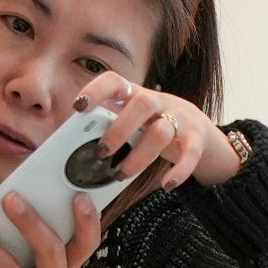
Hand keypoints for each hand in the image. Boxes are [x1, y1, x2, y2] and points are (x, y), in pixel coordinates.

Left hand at [73, 76, 244, 187]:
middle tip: (100, 153)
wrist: (199, 129)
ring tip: (121, 175)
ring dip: (139, 156)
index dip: (96, 91)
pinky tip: (166, 185)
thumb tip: (69, 144)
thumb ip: (107, 126)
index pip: (114, 82)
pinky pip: (190, 153)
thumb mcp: (129, 119)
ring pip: (161, 131)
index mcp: (134, 95)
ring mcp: (179, 118)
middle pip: (141, 105)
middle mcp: (157, 102)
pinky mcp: (196, 138)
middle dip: (118, 130)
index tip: (79, 107)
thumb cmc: (151, 126)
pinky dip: (179, 170)